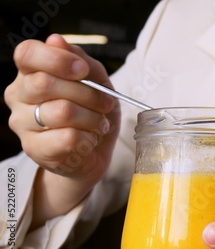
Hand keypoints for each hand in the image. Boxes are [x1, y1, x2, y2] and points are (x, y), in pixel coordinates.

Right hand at [4, 34, 119, 226]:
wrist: (94, 151)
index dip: (57, 59)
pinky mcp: (34, 149)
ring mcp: (22, 123)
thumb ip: (80, 59)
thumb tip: (56, 40)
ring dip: (92, 118)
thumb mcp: (97, 80)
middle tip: (106, 104)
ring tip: (99, 124)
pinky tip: (88, 140)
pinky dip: (88, 138)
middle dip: (88, 93)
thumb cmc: (92, 112)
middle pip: (46, 83)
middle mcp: (18, 95)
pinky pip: (67, 138)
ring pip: (61, 111)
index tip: (82, 70)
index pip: (27, 53)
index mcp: (30, 72)